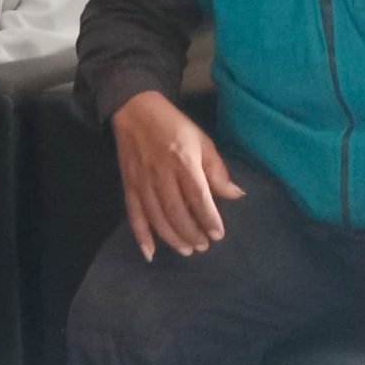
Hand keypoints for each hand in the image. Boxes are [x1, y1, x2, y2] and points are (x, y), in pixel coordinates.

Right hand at [110, 90, 244, 259]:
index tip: (218, 234)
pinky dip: (141, 235)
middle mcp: (162, 175)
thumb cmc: (174, 126)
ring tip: (186, 249)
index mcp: (184, 162)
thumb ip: (218, 170)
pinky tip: (150, 253)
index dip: (209, 219)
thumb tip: (236, 195)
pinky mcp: (129, 186)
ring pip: (157, 218)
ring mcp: (143, 182)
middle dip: (192, 233)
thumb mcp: (202, 141)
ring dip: (172, 238)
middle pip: (177, 212)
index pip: (199, 197)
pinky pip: (134, 215)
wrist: (135, 111)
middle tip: (203, 246)